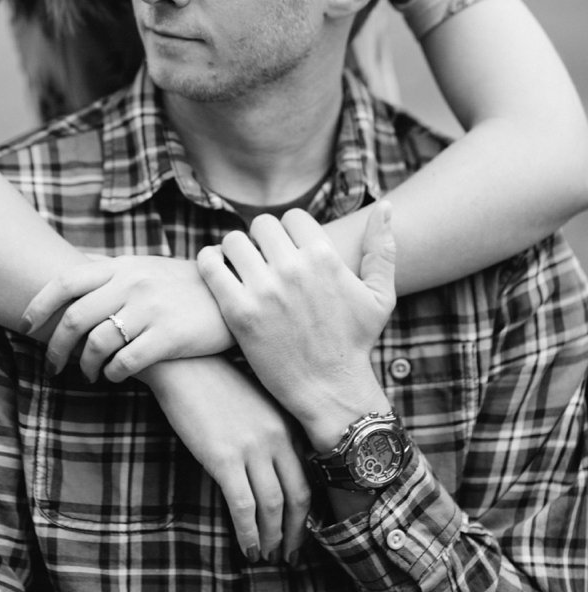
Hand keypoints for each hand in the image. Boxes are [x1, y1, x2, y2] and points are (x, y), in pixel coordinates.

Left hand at [26, 255, 233, 381]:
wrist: (233, 294)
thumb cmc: (183, 285)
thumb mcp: (146, 267)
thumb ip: (111, 272)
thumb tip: (71, 273)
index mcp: (123, 266)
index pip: (66, 281)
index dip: (39, 305)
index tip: (24, 325)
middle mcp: (132, 283)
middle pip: (75, 318)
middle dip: (56, 347)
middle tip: (53, 366)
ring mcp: (151, 309)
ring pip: (97, 344)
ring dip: (86, 366)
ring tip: (90, 375)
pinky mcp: (169, 336)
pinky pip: (126, 363)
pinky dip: (114, 374)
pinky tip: (116, 377)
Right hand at [142, 356, 310, 564]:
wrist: (183, 362)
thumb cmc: (214, 382)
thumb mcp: (255, 403)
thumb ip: (272, 431)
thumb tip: (276, 470)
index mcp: (285, 423)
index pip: (307, 477)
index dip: (305, 512)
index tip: (299, 530)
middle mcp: (276, 436)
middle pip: (298, 496)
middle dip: (295, 531)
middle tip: (288, 553)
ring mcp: (251, 447)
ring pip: (273, 506)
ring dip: (271, 538)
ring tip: (265, 555)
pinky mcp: (223, 457)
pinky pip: (243, 506)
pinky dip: (248, 533)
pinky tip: (246, 547)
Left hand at [198, 202, 395, 447]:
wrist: (330, 392)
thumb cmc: (355, 342)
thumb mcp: (380, 295)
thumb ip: (383, 247)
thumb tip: (387, 204)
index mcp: (325, 257)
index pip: (292, 217)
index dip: (290, 232)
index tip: (288, 250)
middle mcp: (294, 269)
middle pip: (262, 224)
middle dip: (263, 240)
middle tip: (264, 259)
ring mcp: (265, 290)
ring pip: (234, 240)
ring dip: (237, 251)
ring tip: (242, 267)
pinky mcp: (239, 312)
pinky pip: (210, 265)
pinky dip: (210, 261)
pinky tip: (218, 270)